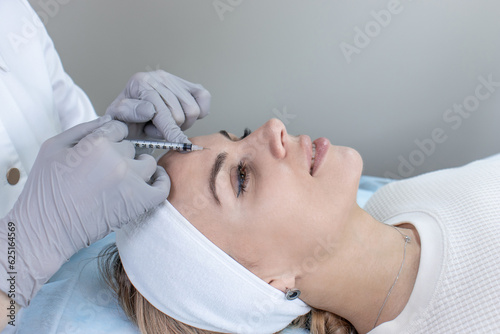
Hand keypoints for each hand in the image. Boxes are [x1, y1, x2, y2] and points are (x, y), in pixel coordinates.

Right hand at [0, 116, 169, 306]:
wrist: (47, 228)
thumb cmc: (45, 188)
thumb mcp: (53, 146)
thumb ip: (83, 128)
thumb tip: (109, 119)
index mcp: (96, 142)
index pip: (118, 128)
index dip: (111, 138)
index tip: (104, 150)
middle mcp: (117, 159)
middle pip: (132, 147)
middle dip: (121, 155)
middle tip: (105, 171)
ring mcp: (131, 181)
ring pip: (148, 163)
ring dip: (139, 167)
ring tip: (124, 177)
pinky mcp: (138, 202)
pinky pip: (162, 187)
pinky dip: (161, 182)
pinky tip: (153, 181)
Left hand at [106, 70, 210, 142]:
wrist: (130, 116)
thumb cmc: (125, 120)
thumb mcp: (118, 120)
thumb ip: (128, 113)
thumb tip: (149, 109)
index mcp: (140, 83)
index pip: (161, 110)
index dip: (169, 131)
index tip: (178, 144)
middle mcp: (158, 77)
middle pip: (180, 113)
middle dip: (170, 129)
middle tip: (155, 129)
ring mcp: (174, 79)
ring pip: (193, 110)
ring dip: (181, 123)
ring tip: (165, 123)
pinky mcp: (187, 84)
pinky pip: (204, 98)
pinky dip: (199, 112)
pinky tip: (183, 117)